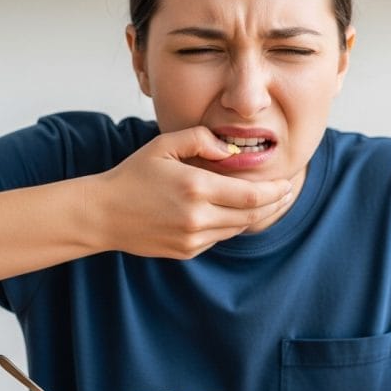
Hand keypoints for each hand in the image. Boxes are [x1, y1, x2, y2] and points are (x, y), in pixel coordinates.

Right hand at [90, 126, 292, 258]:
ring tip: (267, 201)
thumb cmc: (133, 175)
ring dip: (255, 216)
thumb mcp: (163, 145)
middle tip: (287, 192)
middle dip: (274, 204)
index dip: (276, 192)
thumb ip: (200, 139)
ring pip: (238, 229)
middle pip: (251, 216)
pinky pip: (219, 238)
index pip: (252, 196)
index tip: (288, 183)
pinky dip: (231, 225)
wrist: (103, 214)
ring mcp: (193, 238)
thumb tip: (232, 149)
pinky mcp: (187, 251)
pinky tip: (233, 212)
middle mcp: (198, 217)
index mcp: (196, 188)